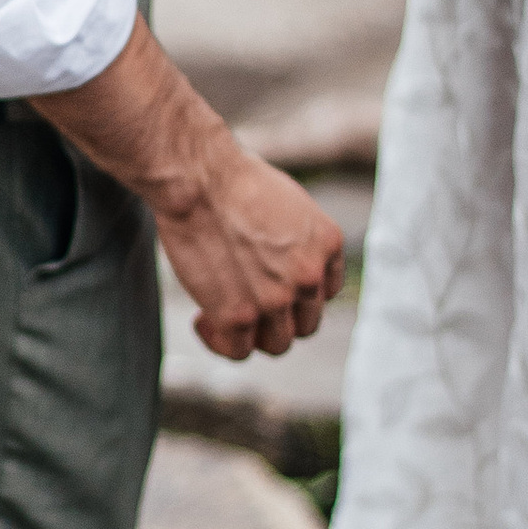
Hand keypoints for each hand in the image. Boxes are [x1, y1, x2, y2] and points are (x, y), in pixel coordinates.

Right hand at [32, 20, 344, 360]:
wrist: (197, 177)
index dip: (297, 295)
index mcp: (329, 243)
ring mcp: (277, 300)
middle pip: (306, 324)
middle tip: (244, 303)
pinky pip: (239, 351)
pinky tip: (202, 320)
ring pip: (277, 344)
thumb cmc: (230, 177)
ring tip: (220, 315)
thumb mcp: (287, 203)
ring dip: (252, 335)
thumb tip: (280, 266)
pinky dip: (221, 341)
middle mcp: (310, 276)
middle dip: (277, 318)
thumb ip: (296, 241)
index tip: (270, 287)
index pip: (326, 291)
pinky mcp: (239, 316)